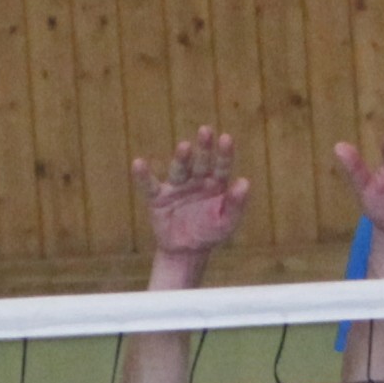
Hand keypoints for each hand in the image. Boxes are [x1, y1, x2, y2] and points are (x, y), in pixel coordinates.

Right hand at [132, 128, 250, 255]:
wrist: (186, 252)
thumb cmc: (209, 234)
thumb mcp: (226, 223)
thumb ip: (236, 204)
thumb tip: (245, 182)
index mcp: (215, 185)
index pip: (221, 166)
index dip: (224, 154)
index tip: (227, 138)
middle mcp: (196, 181)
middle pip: (200, 162)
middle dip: (203, 148)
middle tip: (206, 130)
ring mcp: (177, 187)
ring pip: (179, 169)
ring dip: (181, 158)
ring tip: (185, 147)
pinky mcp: (158, 198)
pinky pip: (150, 185)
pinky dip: (143, 176)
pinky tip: (138, 163)